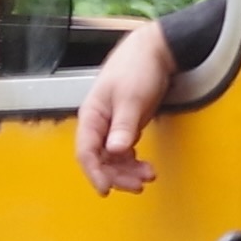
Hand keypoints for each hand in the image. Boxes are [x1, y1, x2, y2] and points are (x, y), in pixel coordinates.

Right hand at [72, 20, 177, 194]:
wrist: (154, 51)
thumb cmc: (138, 68)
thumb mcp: (132, 98)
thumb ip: (123, 126)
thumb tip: (115, 150)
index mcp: (92, 116)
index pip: (86, 152)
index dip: (94, 172)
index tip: (106, 189)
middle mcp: (98, 124)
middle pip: (100, 160)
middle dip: (117, 175)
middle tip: (139, 185)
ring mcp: (111, 127)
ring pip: (113, 160)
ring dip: (127, 171)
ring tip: (148, 176)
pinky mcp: (124, 127)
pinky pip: (123, 153)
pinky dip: (133, 163)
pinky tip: (146, 167)